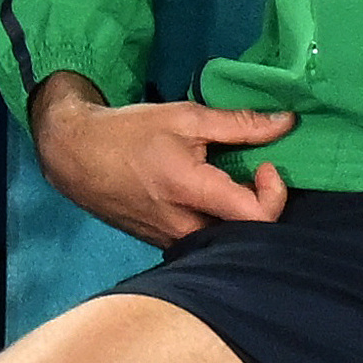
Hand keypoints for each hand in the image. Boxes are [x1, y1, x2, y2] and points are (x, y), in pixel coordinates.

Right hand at [30, 72, 294, 248]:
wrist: (76, 157)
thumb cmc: (130, 132)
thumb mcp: (186, 116)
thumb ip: (239, 123)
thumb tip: (287, 122)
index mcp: (190, 192)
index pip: (256, 217)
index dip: (275, 193)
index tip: (266, 164)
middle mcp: (184, 228)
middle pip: (246, 233)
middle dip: (262, 203)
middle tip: (255, 171)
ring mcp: (172, 242)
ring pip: (226, 239)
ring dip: (240, 212)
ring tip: (233, 180)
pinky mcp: (164, 245)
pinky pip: (206, 240)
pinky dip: (219, 218)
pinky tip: (211, 194)